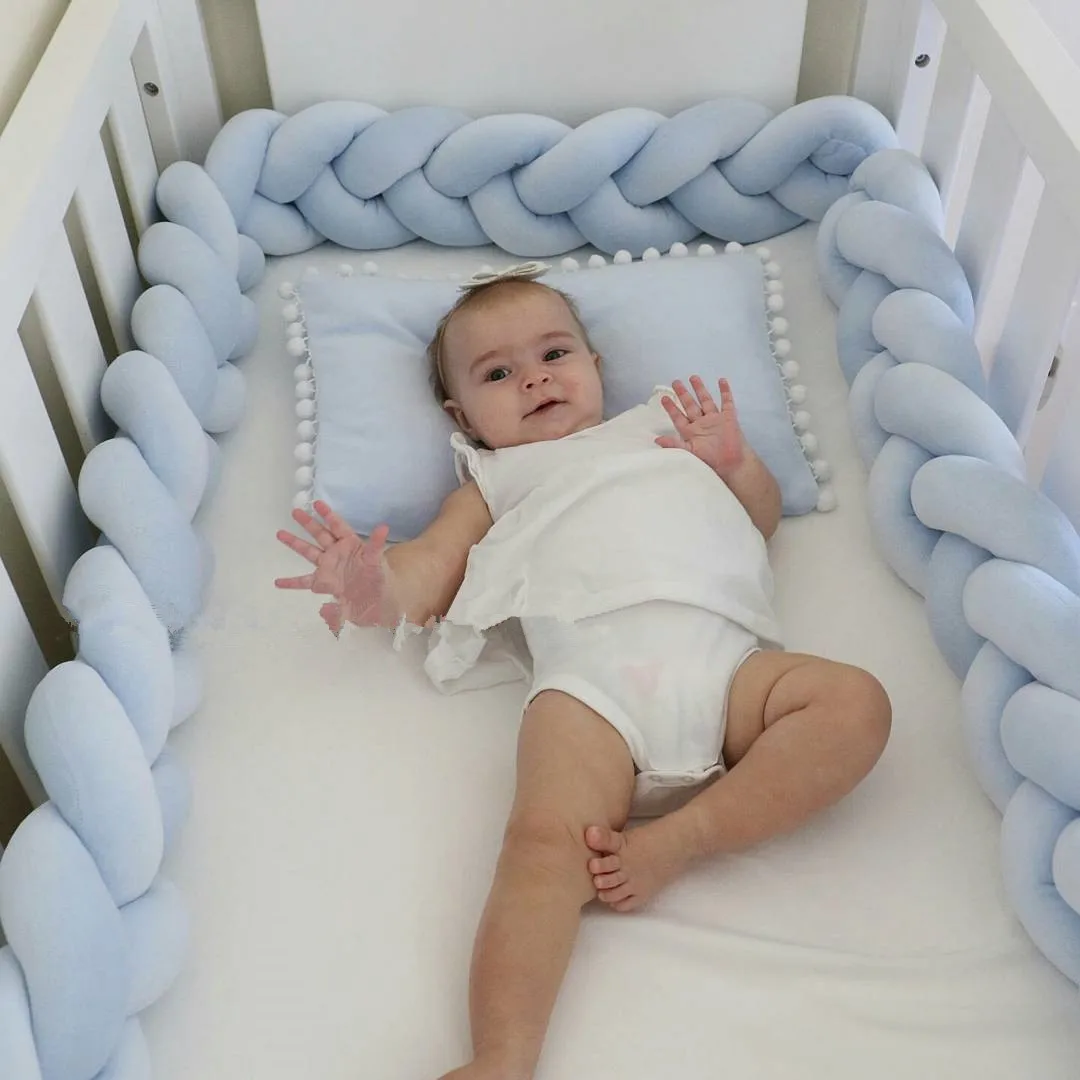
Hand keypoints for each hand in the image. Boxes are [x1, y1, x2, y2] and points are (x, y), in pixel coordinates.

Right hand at [275, 500, 402, 634]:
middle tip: (295, 511)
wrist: (379, 604)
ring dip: (295, 543)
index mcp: (351, 546)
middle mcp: (337, 554)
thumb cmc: (381, 580)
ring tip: (280, 533)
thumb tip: (383, 527)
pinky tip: (278, 582)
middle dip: (308, 523)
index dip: (328, 515)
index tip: (317, 503)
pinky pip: (305, 582)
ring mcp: (329, 568)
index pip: (338, 526)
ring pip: (309, 553)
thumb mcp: (379, 562)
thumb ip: (377, 545)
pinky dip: (292, 582)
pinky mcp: (324, 585)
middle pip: (320, 535)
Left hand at [657, 376, 745, 476]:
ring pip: (706, 400)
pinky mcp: (728, 418)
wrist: (731, 464)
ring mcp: (715, 419)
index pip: (678, 416)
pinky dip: (725, 391)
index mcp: (691, 431)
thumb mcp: (689, 452)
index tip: (664, 398)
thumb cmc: (710, 460)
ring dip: (700, 389)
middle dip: (683, 394)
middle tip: (675, 382)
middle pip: (690, 405)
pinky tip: (722, 381)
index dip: (671, 407)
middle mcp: (701, 423)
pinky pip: (727, 402)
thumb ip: (674, 444)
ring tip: (693, 377)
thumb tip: (656, 440)